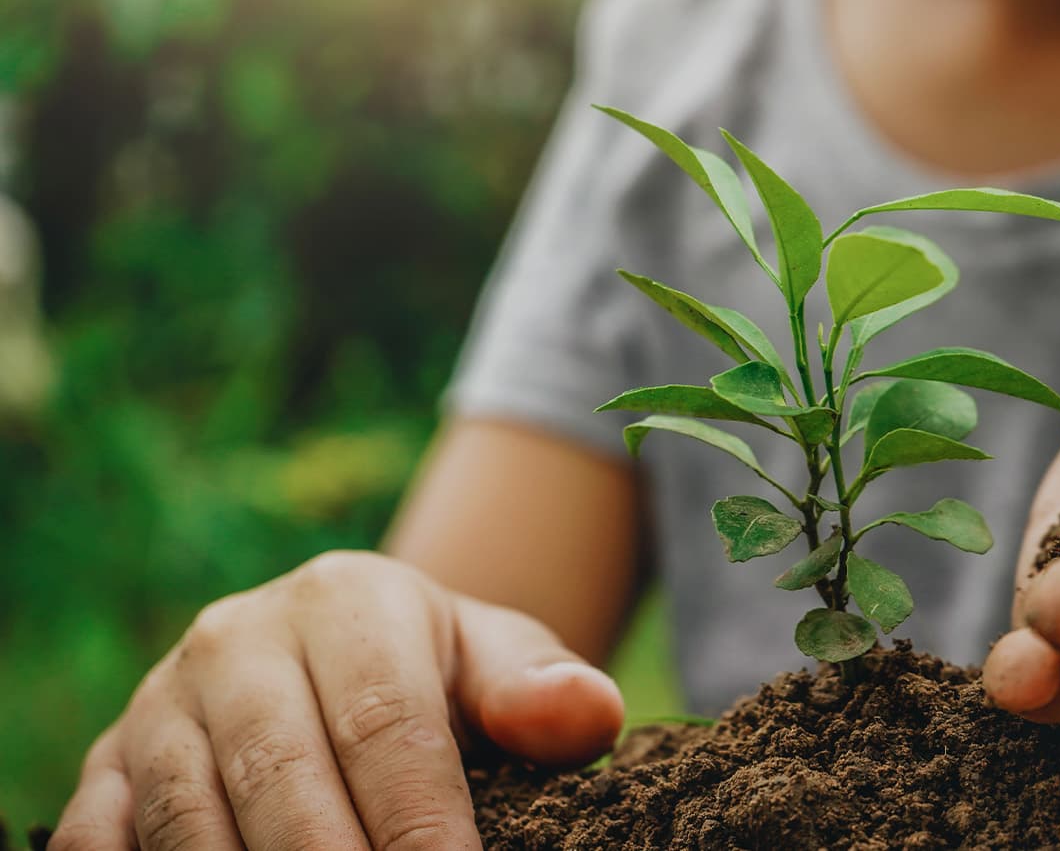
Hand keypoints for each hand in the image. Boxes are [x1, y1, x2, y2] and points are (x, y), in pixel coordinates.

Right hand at [49, 551, 624, 849]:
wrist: (333, 647)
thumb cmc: (432, 668)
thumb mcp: (494, 658)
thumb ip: (538, 688)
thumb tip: (589, 713)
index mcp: (345, 601)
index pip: (387, 724)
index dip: (423, 821)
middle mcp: (238, 640)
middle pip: (283, 777)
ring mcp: (161, 701)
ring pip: (189, 815)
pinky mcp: (109, 758)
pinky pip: (99, 833)